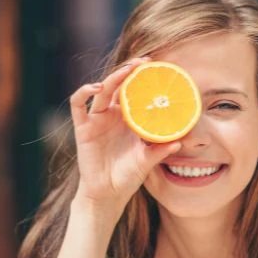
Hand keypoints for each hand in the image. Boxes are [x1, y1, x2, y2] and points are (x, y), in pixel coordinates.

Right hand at [69, 57, 181, 212]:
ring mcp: (96, 120)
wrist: (108, 194)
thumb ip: (160, 151)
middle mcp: (112, 115)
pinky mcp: (83, 128)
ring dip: (113, 78)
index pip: (135, 92)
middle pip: (118, 85)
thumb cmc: (128, 176)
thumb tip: (180, 142)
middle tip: (143, 63)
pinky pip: (78, 105)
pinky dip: (83, 92)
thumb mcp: (146, 161)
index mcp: (129, 119)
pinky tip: (95, 87)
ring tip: (126, 71)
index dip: (143, 79)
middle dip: (130, 71)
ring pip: (101, 91)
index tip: (158, 68)